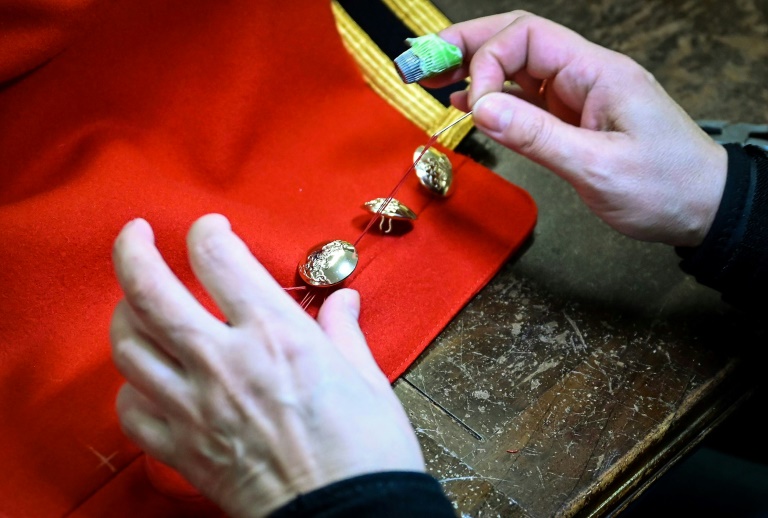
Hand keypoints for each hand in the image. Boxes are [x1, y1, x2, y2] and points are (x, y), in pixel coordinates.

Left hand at [110, 215, 423, 516]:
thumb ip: (343, 332)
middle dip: (132, 250)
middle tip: (135, 234)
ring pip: (128, 347)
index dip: (208, 232)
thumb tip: (344, 301)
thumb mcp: (368, 380)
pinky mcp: (184, 451)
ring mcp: (196, 408)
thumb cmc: (367, 451)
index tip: (212, 229)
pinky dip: (130, 387)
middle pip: (150, 292)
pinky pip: (131, 411)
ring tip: (135, 304)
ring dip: (125, 315)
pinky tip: (146, 380)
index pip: (219, 259)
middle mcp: (225, 362)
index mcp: (276, 335)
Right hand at [426, 11, 726, 246]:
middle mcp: (583, 76)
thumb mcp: (599, 166)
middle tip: (420, 62)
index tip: (471, 104)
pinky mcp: (572, 120)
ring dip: (472, 71)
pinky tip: (467, 107)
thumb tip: (481, 109)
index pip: (525, 40)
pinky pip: (525, 100)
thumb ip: (537, 135)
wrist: (702, 208)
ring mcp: (576, 97)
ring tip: (431, 80)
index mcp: (596, 72)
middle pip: (515, 42)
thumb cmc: (666, 186)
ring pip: (515, 70)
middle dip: (465, 48)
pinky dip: (492, 100)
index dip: (487, 63)